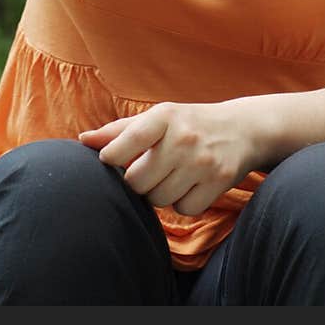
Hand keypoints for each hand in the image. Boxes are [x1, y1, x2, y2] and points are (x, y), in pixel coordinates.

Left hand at [79, 100, 255, 215]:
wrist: (241, 129)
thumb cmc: (187, 123)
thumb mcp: (157, 117)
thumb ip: (120, 131)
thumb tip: (83, 141)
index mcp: (164, 116)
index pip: (128, 141)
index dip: (111, 156)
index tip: (109, 161)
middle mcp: (183, 138)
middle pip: (138, 180)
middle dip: (136, 181)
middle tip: (147, 171)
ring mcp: (202, 161)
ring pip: (159, 198)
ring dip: (158, 193)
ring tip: (170, 176)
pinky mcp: (218, 182)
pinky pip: (184, 209)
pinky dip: (182, 203)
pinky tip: (189, 185)